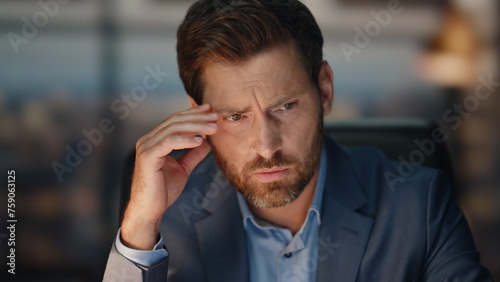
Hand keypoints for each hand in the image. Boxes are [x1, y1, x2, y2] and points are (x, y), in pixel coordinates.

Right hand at [121, 104, 218, 249]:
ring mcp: (146, 147)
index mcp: (154, 141)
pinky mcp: (148, 156)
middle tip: (215, 117)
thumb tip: (207, 142)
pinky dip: (185, 139)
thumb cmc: (162, 192)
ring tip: (213, 128)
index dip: (193, 114)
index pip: (175, 120)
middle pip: (175, 121)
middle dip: (197, 117)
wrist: (150, 211)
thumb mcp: (183, 168)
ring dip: (196, 126)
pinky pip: (169, 142)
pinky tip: (200, 140)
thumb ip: (192, 154)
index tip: (211, 111)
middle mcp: (148, 140)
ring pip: (173, 128)